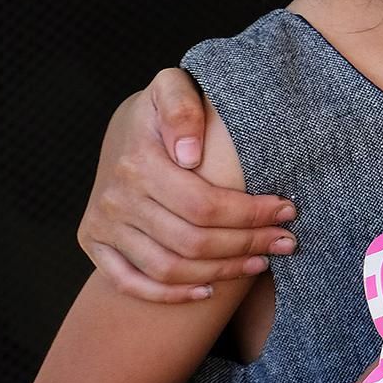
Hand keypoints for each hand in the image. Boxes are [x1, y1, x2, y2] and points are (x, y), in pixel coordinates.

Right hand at [80, 69, 295, 303]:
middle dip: (248, 244)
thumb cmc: (163, 109)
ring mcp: (102, 224)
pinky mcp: (94, 242)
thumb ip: (181, 106)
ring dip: (221, 272)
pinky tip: (208, 291)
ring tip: (260, 263)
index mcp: (138, 162)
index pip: (205, 205)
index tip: (288, 211)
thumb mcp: (172, 87)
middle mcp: (115, 198)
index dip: (251, 214)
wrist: (126, 126)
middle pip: (192, 240)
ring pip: (168, 268)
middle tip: (286, 241)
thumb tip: (188, 154)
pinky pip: (130, 283)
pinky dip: (169, 295)